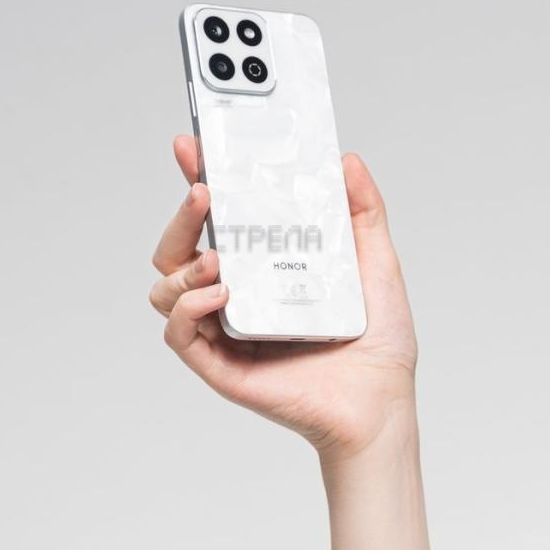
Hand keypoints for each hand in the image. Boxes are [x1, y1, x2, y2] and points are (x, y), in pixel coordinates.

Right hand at [149, 135, 417, 461]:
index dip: (197, 180)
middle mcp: (236, 296)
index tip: (192, 145)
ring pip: (167, 289)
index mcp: (262, 268)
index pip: (217, 219)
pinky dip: (188, 308)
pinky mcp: (222, 366)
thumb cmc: (377, 343)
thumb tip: (348, 162)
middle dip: (180, 217)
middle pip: (176, 250)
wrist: (382, 403)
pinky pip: (181, 334)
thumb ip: (362, 212)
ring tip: (218, 258)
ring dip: (182, 264)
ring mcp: (225, 330)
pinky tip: (220, 294)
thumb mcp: (375, 262)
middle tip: (205, 193)